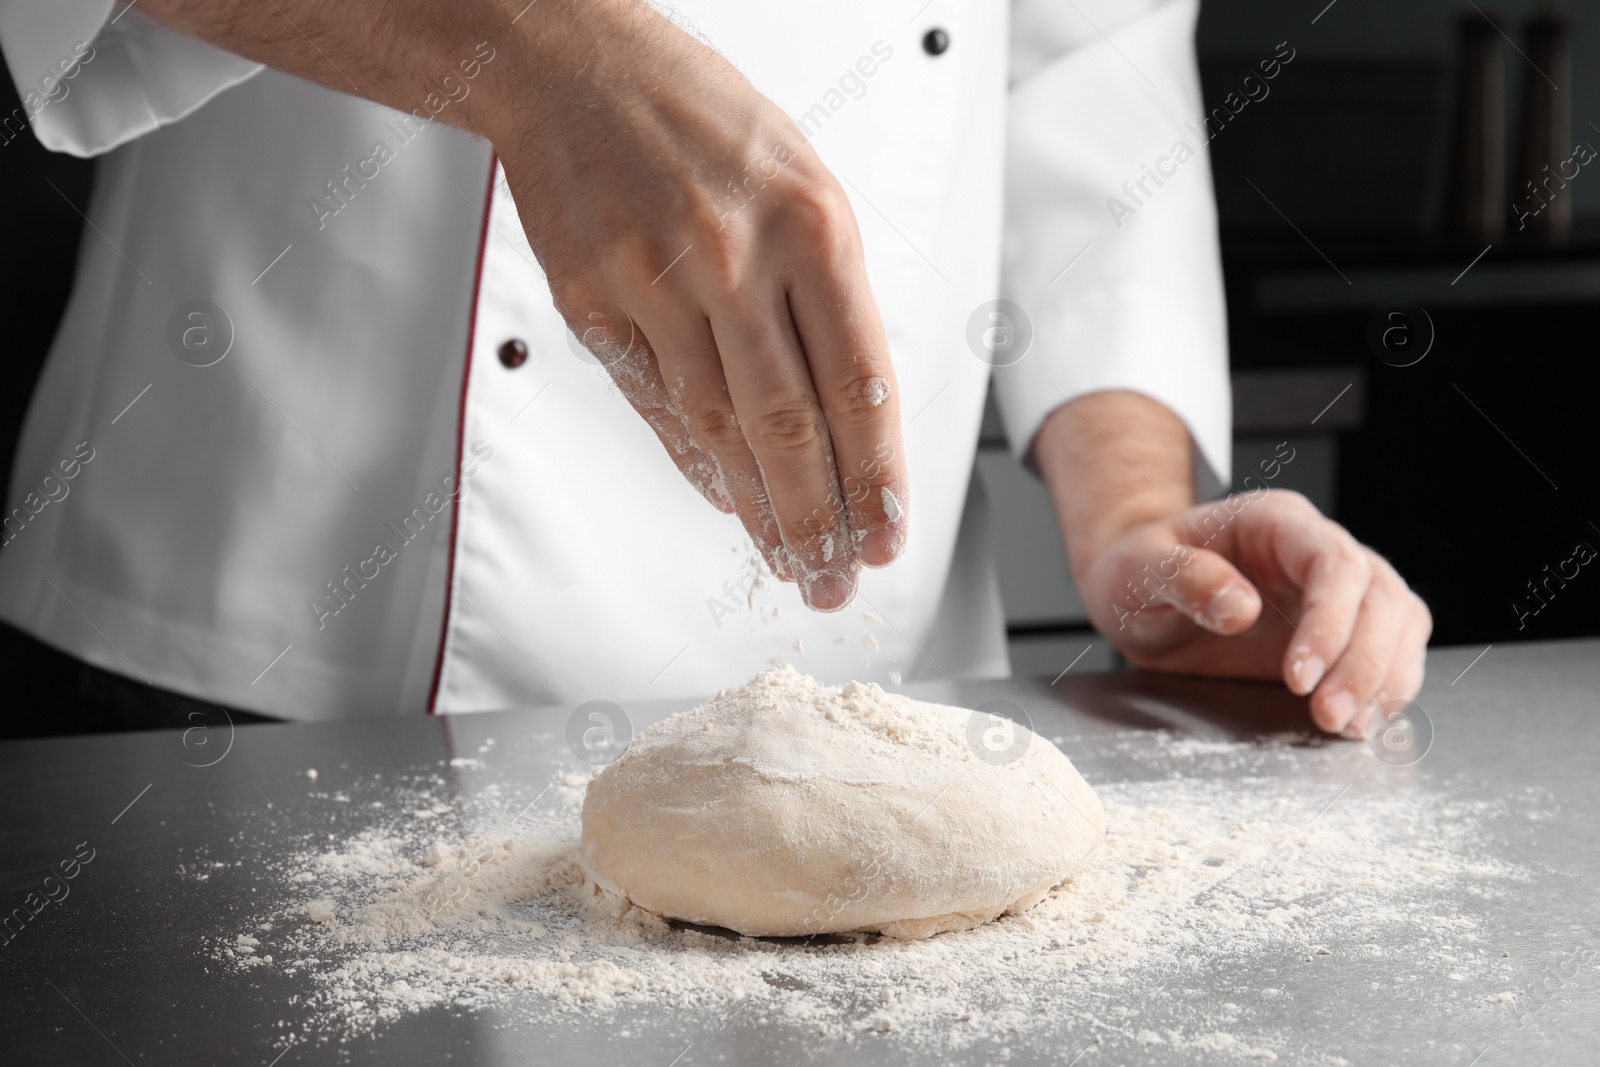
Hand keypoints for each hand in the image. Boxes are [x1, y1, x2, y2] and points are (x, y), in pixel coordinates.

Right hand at [143, 0, 906, 613]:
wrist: (573, 71)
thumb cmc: (700, 121)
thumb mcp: (803, 183)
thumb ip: (830, 293)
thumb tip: (852, 413)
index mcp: (810, 223)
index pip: (859, 381)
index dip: (875, 474)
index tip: (888, 533)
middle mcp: (734, 257)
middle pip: (789, 426)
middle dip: (820, 520)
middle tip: (836, 579)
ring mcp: (655, 283)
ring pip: (719, 431)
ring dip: (760, 511)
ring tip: (790, 561)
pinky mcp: (594, 304)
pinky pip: (656, 407)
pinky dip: (695, 463)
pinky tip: (726, 501)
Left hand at [1075, 489, 1432, 736]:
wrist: (1143, 590)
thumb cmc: (1140, 569)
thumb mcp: (1139, 569)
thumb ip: (1183, 578)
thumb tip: (1240, 607)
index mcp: (1273, 522)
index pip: (1333, 562)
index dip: (1329, 621)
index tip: (1298, 677)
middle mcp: (1316, 548)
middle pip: (1380, 595)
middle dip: (1365, 662)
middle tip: (1330, 716)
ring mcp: (1335, 589)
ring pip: (1400, 621)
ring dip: (1386, 679)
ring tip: (1349, 726)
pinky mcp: (1340, 629)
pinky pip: (1390, 650)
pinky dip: (1385, 688)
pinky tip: (1362, 721)